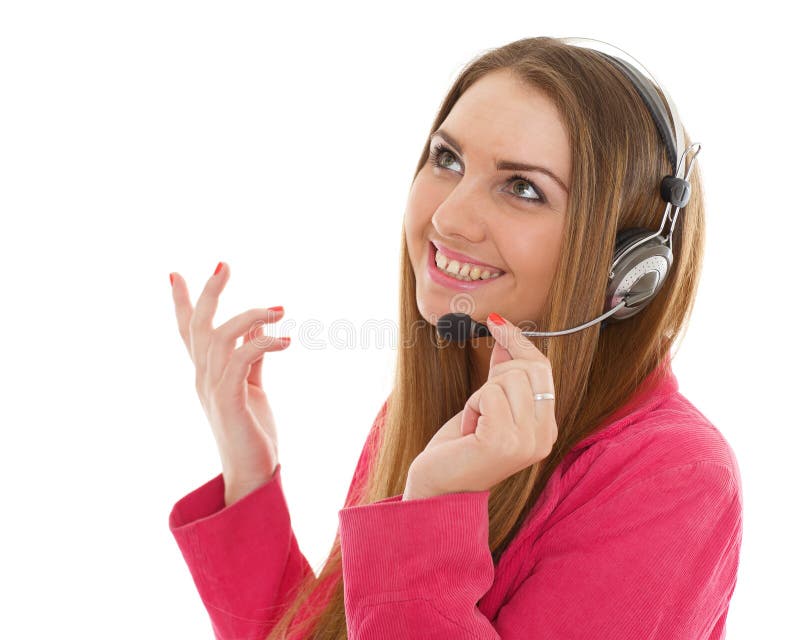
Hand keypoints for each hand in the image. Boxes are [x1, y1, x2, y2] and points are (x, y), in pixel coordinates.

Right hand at [170, 262, 290, 498]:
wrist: (252, 474)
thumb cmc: (253, 431)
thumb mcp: (252, 387)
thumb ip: (251, 357)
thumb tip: (260, 327)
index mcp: (207, 374)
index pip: (189, 332)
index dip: (182, 303)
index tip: (176, 274)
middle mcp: (203, 378)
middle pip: (198, 326)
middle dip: (209, 292)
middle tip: (223, 265)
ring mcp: (213, 389)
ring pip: (221, 336)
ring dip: (251, 316)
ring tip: (280, 309)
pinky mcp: (229, 401)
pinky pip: (241, 359)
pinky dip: (264, 343)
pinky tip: (286, 340)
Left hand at [403, 313, 556, 499]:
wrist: (438, 489)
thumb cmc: (460, 449)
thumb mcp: (486, 405)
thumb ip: (502, 373)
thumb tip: (506, 334)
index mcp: (546, 429)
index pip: (543, 369)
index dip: (520, 342)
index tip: (497, 323)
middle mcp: (544, 437)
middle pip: (528, 368)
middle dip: (496, 374)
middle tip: (479, 406)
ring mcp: (527, 442)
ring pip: (507, 378)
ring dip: (480, 395)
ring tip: (475, 424)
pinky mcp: (504, 442)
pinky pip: (488, 394)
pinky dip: (472, 406)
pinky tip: (469, 431)